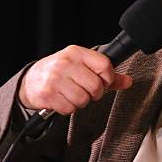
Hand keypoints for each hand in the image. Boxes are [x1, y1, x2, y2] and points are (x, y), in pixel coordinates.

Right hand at [18, 45, 132, 113]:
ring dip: (81, 102)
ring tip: (72, 95)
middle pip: (96, 86)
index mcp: (77, 52)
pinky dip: (68, 108)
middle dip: (94, 94)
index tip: (102, 82)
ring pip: (83, 100)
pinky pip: (70, 109)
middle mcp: (65, 63)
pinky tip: (63, 99)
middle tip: (86, 91)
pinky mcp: (48, 94)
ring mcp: (55, 79)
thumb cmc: (61, 72)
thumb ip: (107, 74)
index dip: (108, 79)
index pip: (105, 66)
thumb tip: (128, 81)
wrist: (32, 80)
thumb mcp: (83, 66)